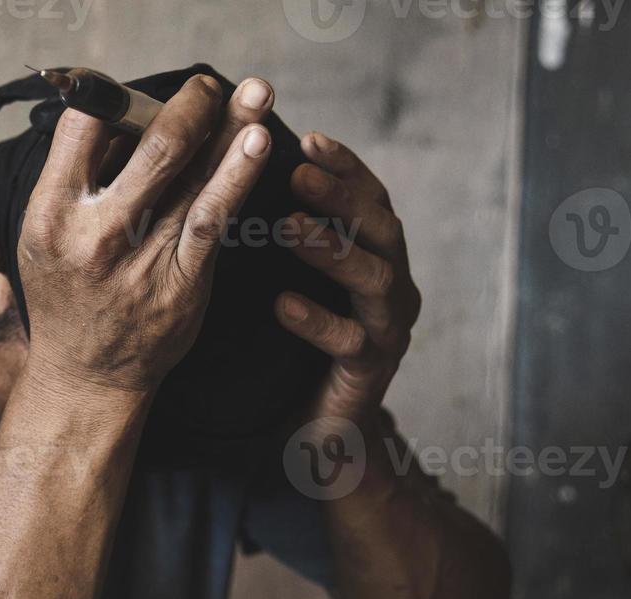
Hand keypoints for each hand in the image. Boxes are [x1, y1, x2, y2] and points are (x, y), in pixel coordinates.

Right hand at [17, 75, 276, 394]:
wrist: (85, 375)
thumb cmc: (68, 294)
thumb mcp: (43, 236)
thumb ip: (77, 180)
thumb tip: (125, 119)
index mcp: (50, 211)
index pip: (83, 126)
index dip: (117, 94)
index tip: (145, 88)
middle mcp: (93, 232)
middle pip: (154, 145)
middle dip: (192, 104)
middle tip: (212, 86)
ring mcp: (139, 259)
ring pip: (193, 176)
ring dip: (230, 127)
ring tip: (256, 91)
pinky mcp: (180, 282)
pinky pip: (214, 219)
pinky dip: (237, 177)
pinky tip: (256, 145)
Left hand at [275, 133, 421, 426]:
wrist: (319, 428)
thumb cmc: (298, 344)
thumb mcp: (292, 279)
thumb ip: (284, 236)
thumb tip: (237, 176)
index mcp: (377, 256)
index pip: (368, 199)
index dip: (344, 167)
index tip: (308, 138)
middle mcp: (393, 285)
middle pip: (380, 228)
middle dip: (342, 197)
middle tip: (297, 173)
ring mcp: (389, 328)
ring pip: (374, 280)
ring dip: (331, 249)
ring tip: (289, 227)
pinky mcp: (372, 371)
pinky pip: (351, 342)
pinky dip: (318, 320)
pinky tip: (282, 305)